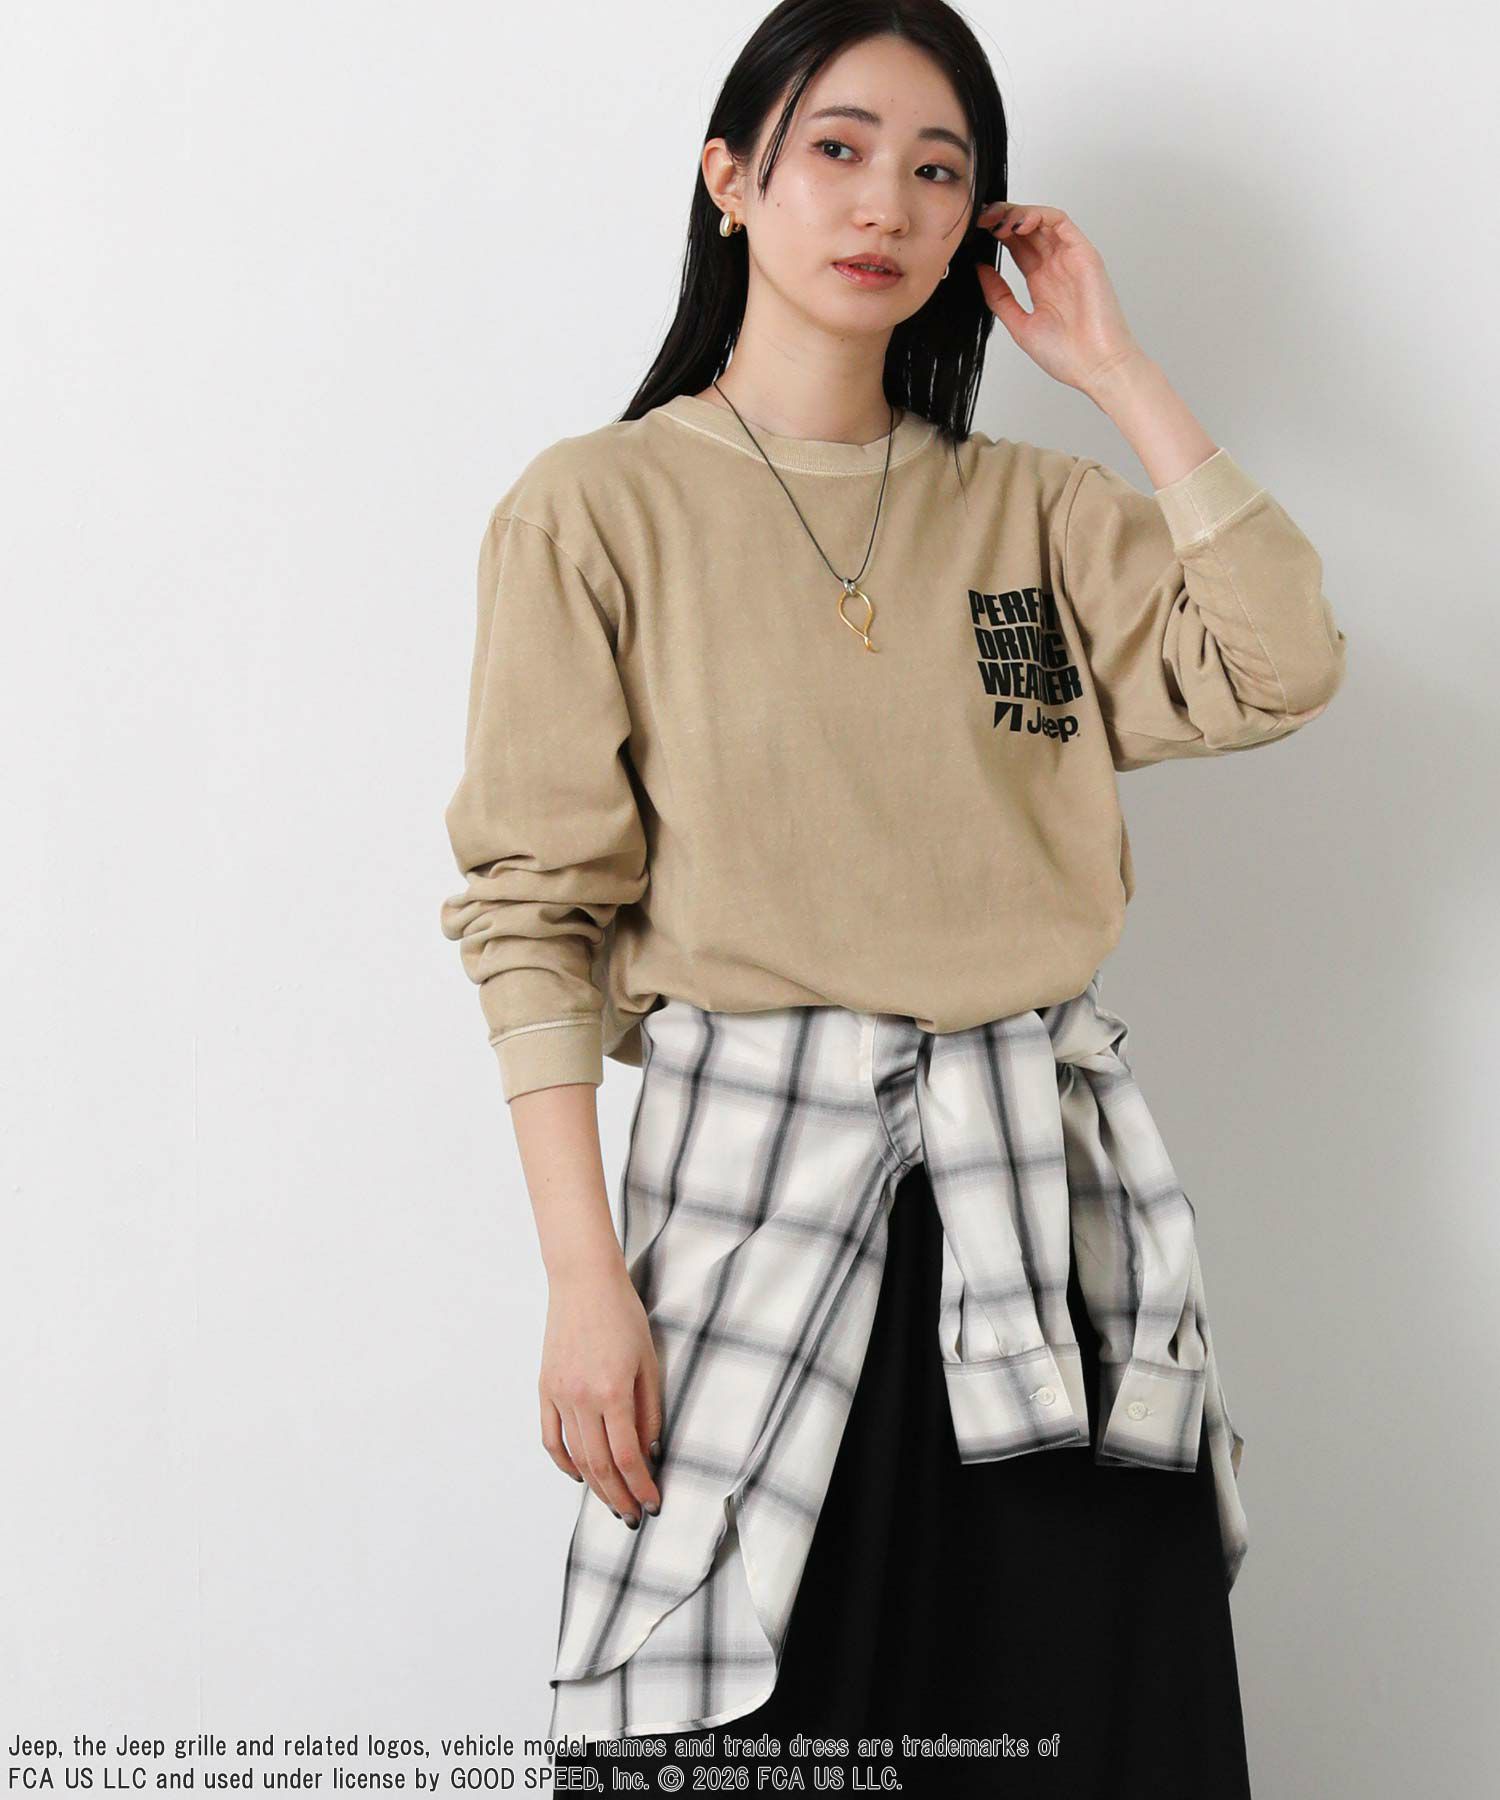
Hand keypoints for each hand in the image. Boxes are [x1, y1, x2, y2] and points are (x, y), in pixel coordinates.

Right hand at [539, 1259, 662, 1527]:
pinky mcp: (545, 1388)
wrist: (584, 1282)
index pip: (627, 1457)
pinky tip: (579, 1476)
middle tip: (634, 1516)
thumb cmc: (623, 1315)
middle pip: (600, 1465)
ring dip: (595, 1486)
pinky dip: (564, 1462)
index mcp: (613, 1391)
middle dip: (619, 1496)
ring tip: (613, 1504)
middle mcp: (582, 1399)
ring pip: (577, 1456)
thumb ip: (650, 1409)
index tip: (653, 1504)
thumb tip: (650, 1451)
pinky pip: (552, 1437)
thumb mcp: (649, 1360)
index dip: (641, 1486)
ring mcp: (559, 1395)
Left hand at [973, 201, 1146, 395]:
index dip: (994, 234)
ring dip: (1017, 213)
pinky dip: (1039, 215)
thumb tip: (981, 269)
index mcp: (1040, 282)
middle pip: (1026, 229)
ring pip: (1042, 220)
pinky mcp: (1084, 254)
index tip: (973, 233)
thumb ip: (999, 297)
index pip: (1015, 246)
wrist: (1095, 368)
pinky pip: (1061, 223)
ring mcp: (1069, 259)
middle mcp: (1055, 266)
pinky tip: (1019, 223)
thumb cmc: (1066, 355)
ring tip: (996, 221)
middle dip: (1001, 217)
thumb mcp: (1019, 324)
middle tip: (980, 219)